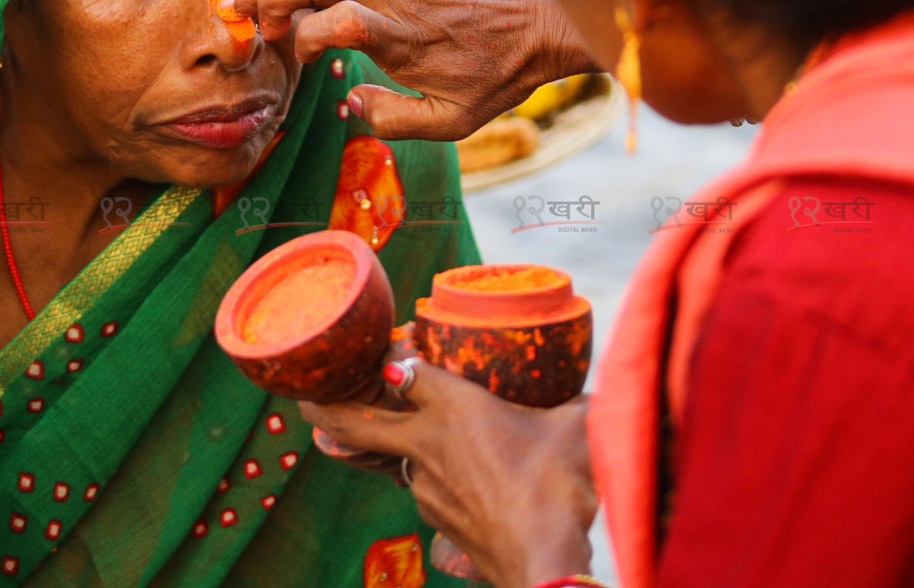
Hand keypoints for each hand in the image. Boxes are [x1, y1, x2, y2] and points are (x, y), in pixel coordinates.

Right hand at [224, 0, 596, 140]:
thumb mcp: (451, 122)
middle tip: (257, 25)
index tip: (299, 57)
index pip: (328, 26)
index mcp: (399, 39)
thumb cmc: (500, 75)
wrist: (546, 21)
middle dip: (271, 2)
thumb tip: (347, 102)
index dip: (300, 40)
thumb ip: (392, 120)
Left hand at [300, 362, 596, 587]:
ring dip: (396, 450)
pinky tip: (465, 486)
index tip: (387, 356)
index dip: (391, 360)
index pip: (404, 371)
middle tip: (307, 401)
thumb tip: (606, 397)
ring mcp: (425, 488)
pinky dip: (435, 484)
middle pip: (358, 423)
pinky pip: (426, 491)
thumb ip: (584, 404)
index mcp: (454, 408)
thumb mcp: (578, 428)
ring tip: (409, 443)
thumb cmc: (557, 486)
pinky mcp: (436, 521)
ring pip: (396, 460)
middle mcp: (427, 445)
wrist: (542, 558)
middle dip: (327, 409)